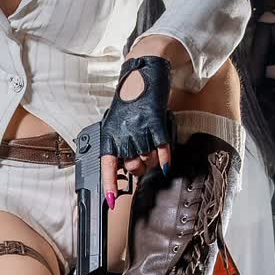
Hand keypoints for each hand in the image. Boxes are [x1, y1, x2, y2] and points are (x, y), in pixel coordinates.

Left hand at [99, 54, 172, 209]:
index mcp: (110, 135)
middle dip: (139, 169)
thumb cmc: (130, 99)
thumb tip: (125, 166)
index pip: (108, 166)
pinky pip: (163, 149)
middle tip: (142, 160)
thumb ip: (119, 143)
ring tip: (152, 148)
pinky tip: (166, 163)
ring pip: (149, 159)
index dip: (110, 185)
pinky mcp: (156, 123)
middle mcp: (123, 134)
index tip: (111, 201)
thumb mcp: (117, 122)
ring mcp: (140, 129)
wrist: (144, 73)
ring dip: (153, 159)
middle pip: (132, 167)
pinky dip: (166, 158)